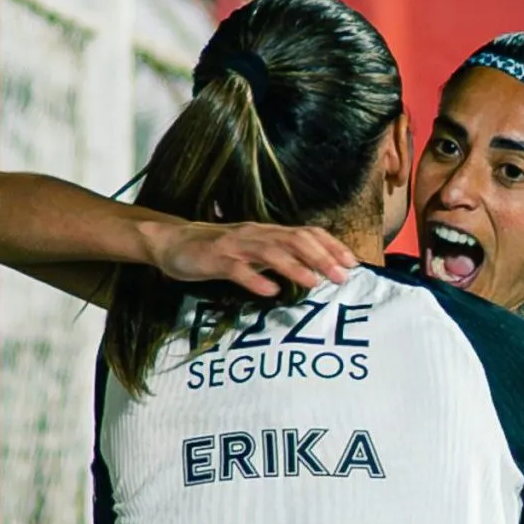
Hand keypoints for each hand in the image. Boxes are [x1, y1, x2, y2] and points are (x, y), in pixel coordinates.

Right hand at [146, 222, 357, 296]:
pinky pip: (237, 269)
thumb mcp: (254, 251)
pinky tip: (270, 291)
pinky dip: (255, 279)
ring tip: (314, 282)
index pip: (307, 232)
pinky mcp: (215, 259)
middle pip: (294, 239)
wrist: (172, 242)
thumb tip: (315, 268)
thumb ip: (280, 256)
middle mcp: (256, 234)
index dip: (331, 246)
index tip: (352, 263)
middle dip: (321, 257)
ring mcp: (235, 245)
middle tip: (342, 277)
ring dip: (294, 266)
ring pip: (270, 251)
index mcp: (267, 232)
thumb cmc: (217, 250)